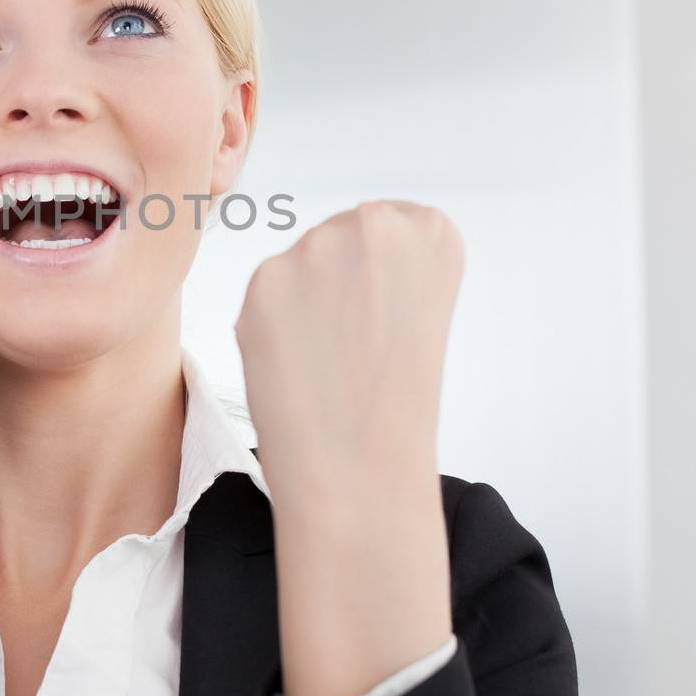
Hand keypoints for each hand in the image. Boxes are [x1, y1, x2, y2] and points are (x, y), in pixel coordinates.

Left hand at [235, 200, 464, 695]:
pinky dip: (268, 325)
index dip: (382, 283)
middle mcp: (376, 223)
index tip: (391, 323)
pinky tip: (295, 364)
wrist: (360, 471)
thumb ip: (382, 256)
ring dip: (302, 303)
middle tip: (355, 347)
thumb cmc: (394, 398)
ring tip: (328, 360)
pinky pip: (263, 293)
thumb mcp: (418, 304)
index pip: (390, 227)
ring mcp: (316, 247)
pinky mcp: (263, 280)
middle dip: (337, 285)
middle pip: (338, 238)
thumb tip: (320, 239)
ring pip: (298, 264)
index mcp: (432, 228)